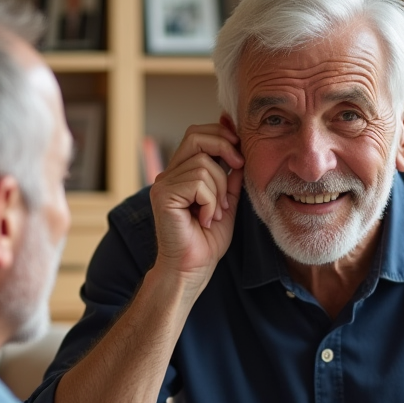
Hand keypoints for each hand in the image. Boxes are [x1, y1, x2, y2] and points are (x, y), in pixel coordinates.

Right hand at [148, 122, 243, 293]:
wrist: (193, 268)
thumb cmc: (208, 240)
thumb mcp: (227, 200)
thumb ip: (231, 175)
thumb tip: (238, 146)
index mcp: (181, 173)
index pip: (197, 135)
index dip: (221, 134)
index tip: (240, 154)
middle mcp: (168, 175)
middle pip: (195, 136)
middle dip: (224, 146)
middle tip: (239, 167)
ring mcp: (163, 184)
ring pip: (203, 164)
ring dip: (220, 189)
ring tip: (216, 213)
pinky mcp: (163, 195)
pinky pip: (198, 183)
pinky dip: (210, 201)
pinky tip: (206, 219)